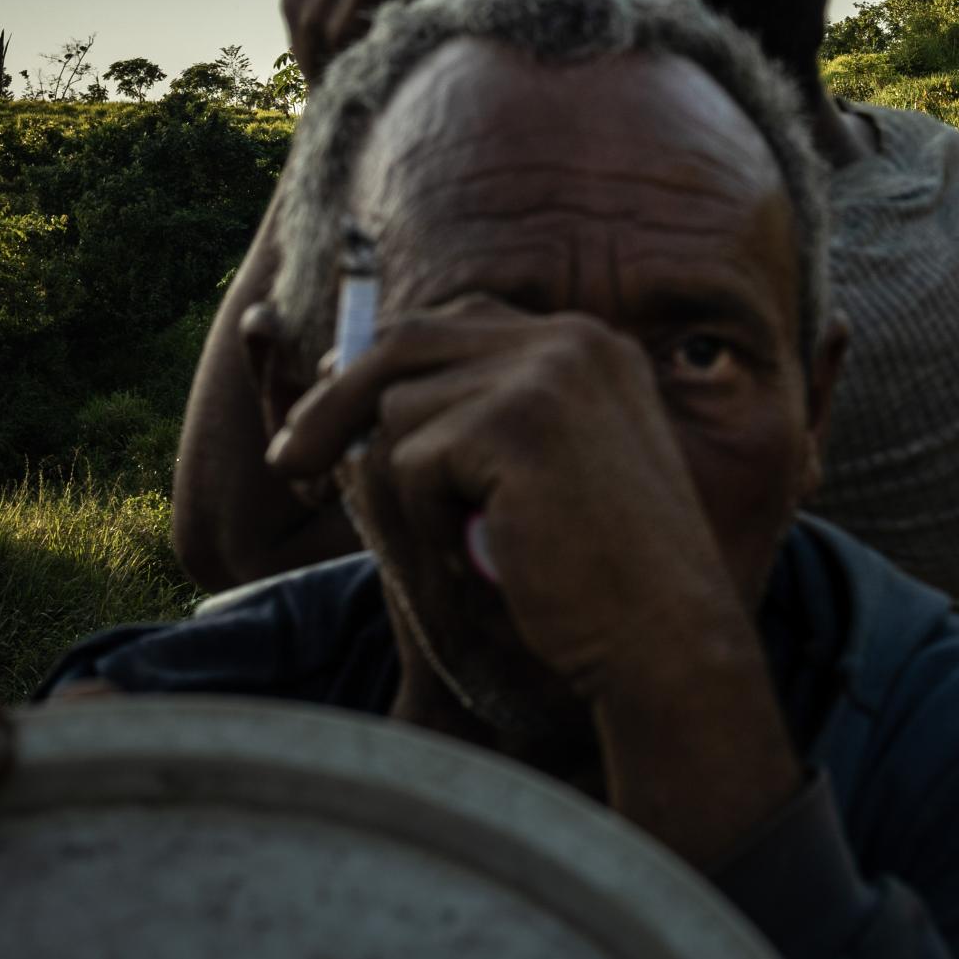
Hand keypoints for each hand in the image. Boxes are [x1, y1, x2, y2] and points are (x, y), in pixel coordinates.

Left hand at [265, 299, 800, 863]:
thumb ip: (479, 418)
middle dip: (335, 401)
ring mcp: (549, 373)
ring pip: (398, 407)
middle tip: (292, 462)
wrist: (666, 638)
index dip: (383, 365)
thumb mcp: (541, 478)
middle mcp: (574, 341)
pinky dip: (426, 522)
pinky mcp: (517, 421)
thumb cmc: (604, 582)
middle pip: (408, 341)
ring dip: (408, 488)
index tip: (331, 414)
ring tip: (465, 544)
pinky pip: (408, 461)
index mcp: (593, 348)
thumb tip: (349, 378)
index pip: (456, 319)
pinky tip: (483, 557)